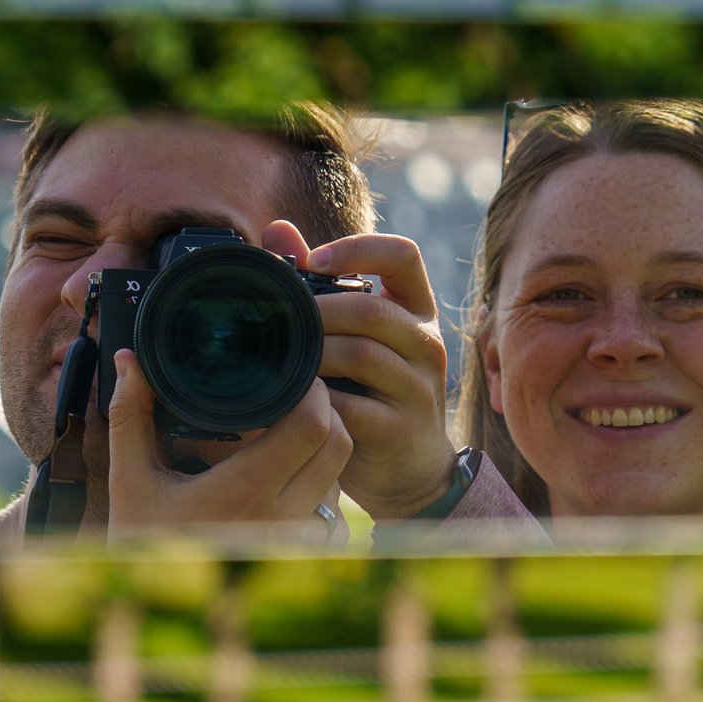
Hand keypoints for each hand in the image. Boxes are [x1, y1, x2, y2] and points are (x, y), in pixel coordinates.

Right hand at [102, 348, 350, 541]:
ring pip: (340, 476)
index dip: (313, 392)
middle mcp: (281, 518)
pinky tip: (290, 474)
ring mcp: (296, 540)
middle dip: (327, 411)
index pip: (312, 427)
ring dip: (325, 449)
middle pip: (339, 445)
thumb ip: (130, 417)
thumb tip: (129, 361)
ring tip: (291, 432)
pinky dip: (321, 485)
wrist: (155, 606)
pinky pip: (333, 509)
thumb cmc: (141, 541)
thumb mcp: (130, 479)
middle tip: (299, 395)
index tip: (296, 375)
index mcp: (244, 492)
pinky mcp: (302, 554)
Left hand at [295, 229, 460, 520]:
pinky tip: (291, 401)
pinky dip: (315, 401)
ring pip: (362, 354)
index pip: (403, 255)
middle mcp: (426, 342)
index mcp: (416, 310)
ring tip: (280, 360)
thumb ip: (319, 284)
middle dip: (317, 313)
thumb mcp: (355, 336)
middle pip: (372, 309)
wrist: (410, 470)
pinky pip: (353, 406)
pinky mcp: (402, 426)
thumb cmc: (372, 393)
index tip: (313, 261)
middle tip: (276, 321)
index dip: (358, 248)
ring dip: (312, 355)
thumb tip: (277, 231)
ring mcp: (419, 386)